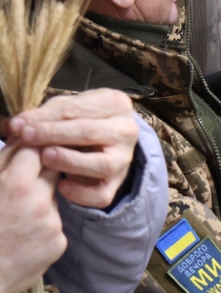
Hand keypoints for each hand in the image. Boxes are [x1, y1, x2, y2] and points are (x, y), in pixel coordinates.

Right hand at [0, 145, 65, 292]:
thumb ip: (3, 160)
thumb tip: (20, 135)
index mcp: (17, 186)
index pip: (39, 149)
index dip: (35, 145)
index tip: (33, 143)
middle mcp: (40, 203)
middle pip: (54, 170)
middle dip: (43, 168)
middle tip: (28, 173)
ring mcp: (52, 224)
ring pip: (52, 198)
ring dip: (40, 199)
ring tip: (15, 213)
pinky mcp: (59, 243)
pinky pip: (54, 224)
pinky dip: (41, 224)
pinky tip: (23, 233)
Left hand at [6, 89, 139, 208]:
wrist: (105, 140)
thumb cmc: (81, 120)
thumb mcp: (67, 108)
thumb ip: (44, 114)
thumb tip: (17, 125)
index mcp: (117, 104)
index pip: (79, 110)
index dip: (47, 117)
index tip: (20, 124)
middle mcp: (126, 130)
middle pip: (90, 133)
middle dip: (54, 135)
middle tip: (27, 138)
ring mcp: (124, 158)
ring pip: (101, 164)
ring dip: (70, 161)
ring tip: (45, 158)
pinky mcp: (118, 182)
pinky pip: (101, 193)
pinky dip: (81, 193)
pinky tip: (61, 186)